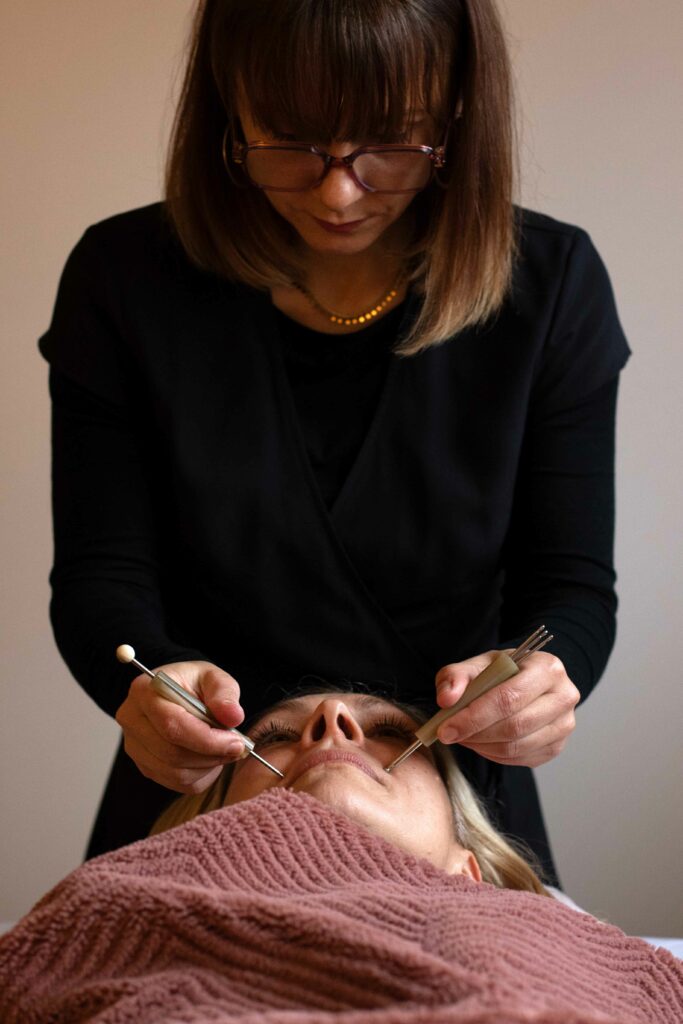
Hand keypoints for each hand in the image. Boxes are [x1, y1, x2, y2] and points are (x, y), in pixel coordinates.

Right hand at [115, 660, 245, 792]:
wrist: (179, 693)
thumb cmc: (194, 684)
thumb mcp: (214, 678)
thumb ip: (225, 694)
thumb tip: (233, 716)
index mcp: (144, 691)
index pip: (172, 724)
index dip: (206, 739)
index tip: (236, 742)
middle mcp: (132, 719)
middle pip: (171, 752)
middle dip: (211, 755)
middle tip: (237, 747)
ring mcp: (134, 746)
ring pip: (175, 772)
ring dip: (207, 766)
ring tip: (223, 750)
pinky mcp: (144, 765)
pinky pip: (176, 783)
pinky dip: (200, 776)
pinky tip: (209, 757)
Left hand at [434, 650, 579, 767]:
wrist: (525, 681)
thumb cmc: (502, 672)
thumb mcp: (477, 664)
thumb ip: (456, 676)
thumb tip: (446, 699)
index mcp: (547, 667)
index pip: (509, 697)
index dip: (475, 716)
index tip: (446, 727)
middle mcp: (564, 696)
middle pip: (515, 725)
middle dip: (476, 733)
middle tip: (449, 734)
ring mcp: (564, 724)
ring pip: (517, 747)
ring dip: (482, 746)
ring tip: (464, 736)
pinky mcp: (557, 746)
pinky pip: (520, 759)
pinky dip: (493, 755)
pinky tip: (481, 742)